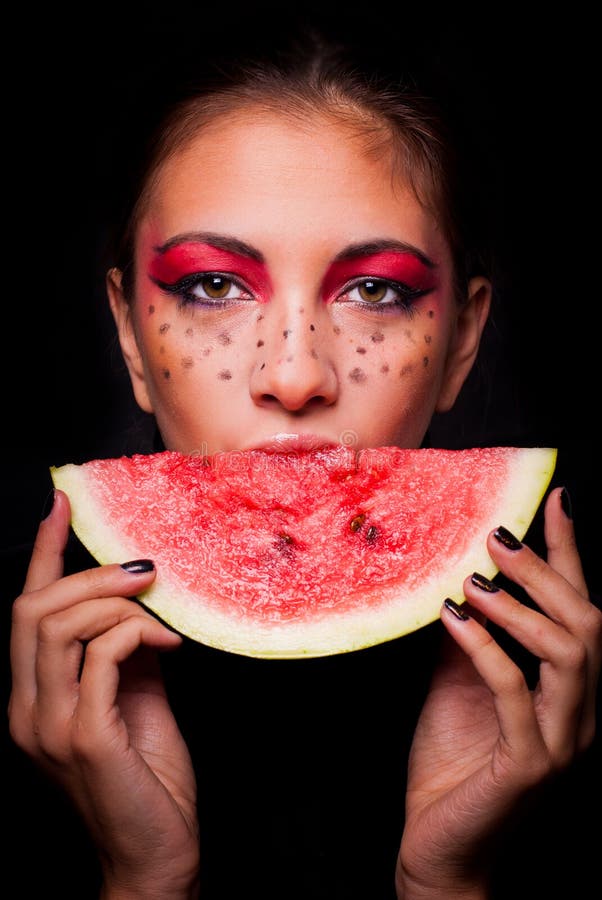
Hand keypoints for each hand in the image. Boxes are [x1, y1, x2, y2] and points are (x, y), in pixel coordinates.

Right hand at [9, 490, 199, 899]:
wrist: (156, 854)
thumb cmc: (146, 778)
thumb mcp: (134, 699)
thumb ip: (124, 652)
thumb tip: (138, 602)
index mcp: (34, 697)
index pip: (25, 612)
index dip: (43, 554)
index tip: (62, 506)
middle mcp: (27, 709)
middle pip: (32, 610)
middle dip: (88, 574)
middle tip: (141, 568)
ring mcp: (49, 725)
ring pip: (60, 625)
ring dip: (115, 601)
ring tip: (158, 606)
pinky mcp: (84, 737)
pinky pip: (102, 656)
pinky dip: (135, 634)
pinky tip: (168, 643)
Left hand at [396, 486, 600, 899]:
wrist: (440, 851)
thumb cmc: (451, 768)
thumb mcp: (457, 687)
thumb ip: (469, 639)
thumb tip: (459, 578)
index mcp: (567, 691)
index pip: (578, 608)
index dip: (570, 553)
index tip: (556, 499)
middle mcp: (580, 712)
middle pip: (586, 622)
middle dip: (546, 570)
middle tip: (498, 534)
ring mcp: (563, 740)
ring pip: (568, 652)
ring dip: (521, 605)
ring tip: (476, 576)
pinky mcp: (532, 764)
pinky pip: (514, 690)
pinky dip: (485, 646)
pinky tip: (453, 617)